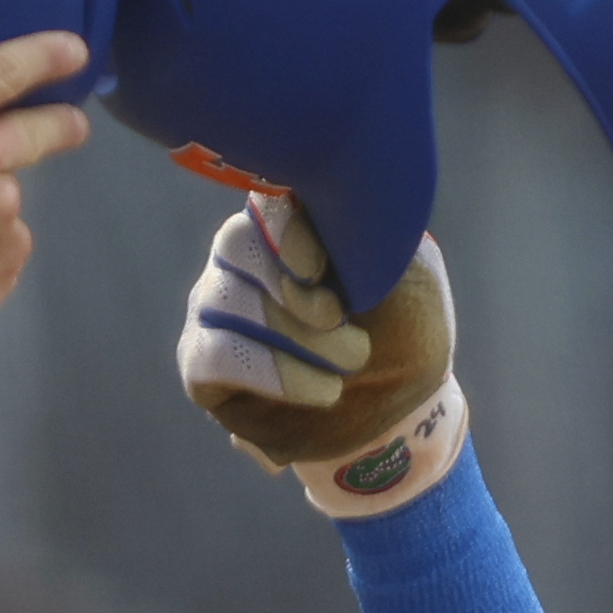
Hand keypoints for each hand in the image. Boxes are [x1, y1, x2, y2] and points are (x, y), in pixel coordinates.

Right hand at [177, 199, 470, 509]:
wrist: (398, 410)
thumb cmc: (404, 333)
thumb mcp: (412, 279)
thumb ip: (379, 237)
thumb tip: (354, 204)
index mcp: (291, 222)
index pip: (266, 203)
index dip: (285, 233)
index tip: (319, 272)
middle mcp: (242, 255)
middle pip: (237, 247)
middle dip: (297, 297)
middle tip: (346, 331)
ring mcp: (216, 305)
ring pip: (226, 301)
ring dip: (296, 340)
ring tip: (350, 366)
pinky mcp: (201, 360)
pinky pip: (214, 355)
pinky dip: (271, 374)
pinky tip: (320, 391)